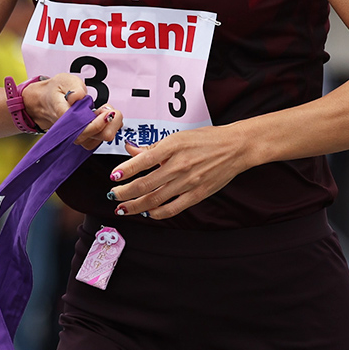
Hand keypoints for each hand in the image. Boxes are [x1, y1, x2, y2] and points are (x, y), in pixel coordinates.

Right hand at [22, 73, 121, 149]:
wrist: (45, 102)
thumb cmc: (56, 91)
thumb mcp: (63, 81)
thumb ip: (73, 87)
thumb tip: (77, 96)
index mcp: (64, 117)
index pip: (83, 128)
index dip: (98, 122)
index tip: (106, 110)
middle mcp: (71, 132)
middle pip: (96, 138)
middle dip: (109, 122)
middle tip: (107, 108)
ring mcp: (78, 137)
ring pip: (101, 140)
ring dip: (110, 124)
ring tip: (104, 110)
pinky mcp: (85, 138)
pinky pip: (101, 138)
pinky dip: (108, 127)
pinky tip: (103, 116)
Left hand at [106, 124, 246, 218]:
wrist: (235, 147)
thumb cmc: (206, 139)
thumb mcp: (178, 137)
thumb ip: (153, 147)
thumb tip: (130, 150)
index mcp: (173, 147)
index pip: (141, 161)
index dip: (124, 171)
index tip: (113, 177)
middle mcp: (179, 165)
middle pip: (144, 184)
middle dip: (124, 192)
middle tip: (113, 195)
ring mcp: (188, 182)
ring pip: (155, 199)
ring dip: (136, 206)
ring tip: (123, 208)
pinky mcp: (197, 194)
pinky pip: (173, 208)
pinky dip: (157, 213)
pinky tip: (148, 212)